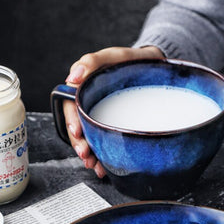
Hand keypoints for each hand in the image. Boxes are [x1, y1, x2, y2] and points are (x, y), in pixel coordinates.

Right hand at [63, 46, 163, 177]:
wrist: (154, 69)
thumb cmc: (131, 62)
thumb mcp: (113, 57)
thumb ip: (92, 62)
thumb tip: (73, 77)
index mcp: (83, 88)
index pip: (70, 105)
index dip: (71, 120)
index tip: (77, 132)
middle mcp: (89, 104)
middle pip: (77, 125)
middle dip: (79, 143)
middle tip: (86, 156)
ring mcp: (100, 116)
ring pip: (88, 137)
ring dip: (89, 154)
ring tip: (94, 165)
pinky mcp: (110, 126)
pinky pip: (102, 141)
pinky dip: (102, 156)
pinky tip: (102, 166)